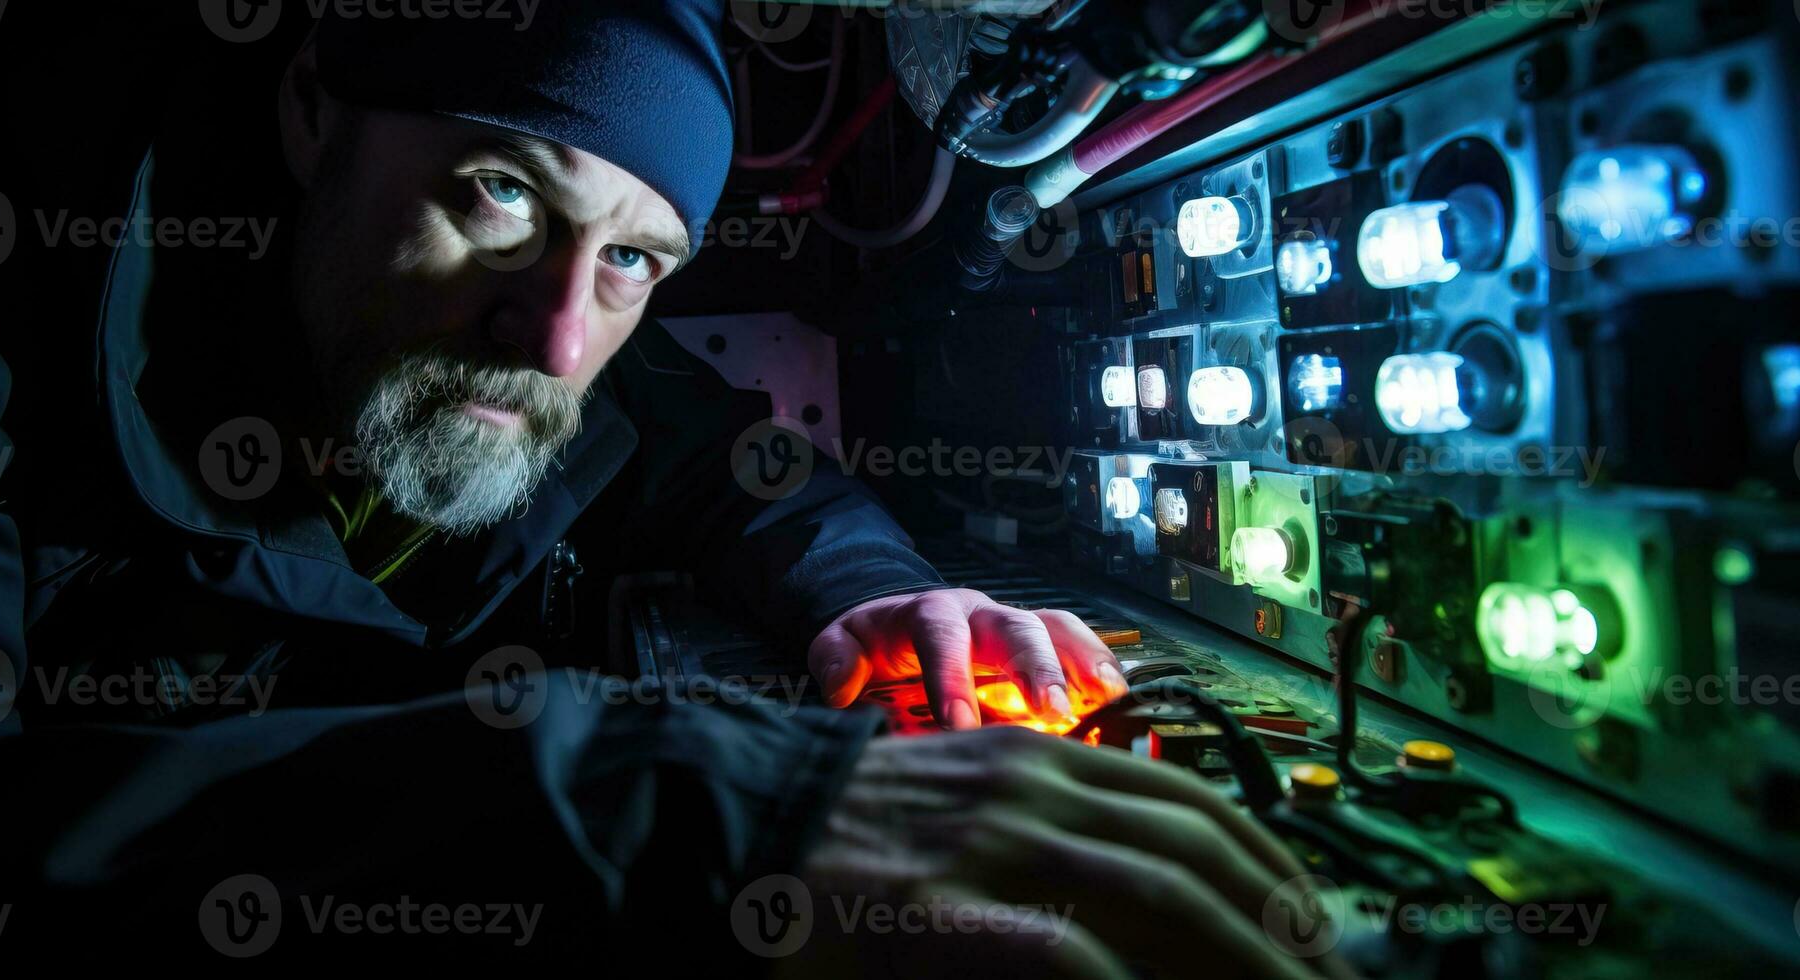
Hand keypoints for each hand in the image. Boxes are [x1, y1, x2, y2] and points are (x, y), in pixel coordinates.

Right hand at [794, 728, 1338, 978]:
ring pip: (1162, 893)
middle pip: (1199, 848)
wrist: (724, 827)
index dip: (1271, 864)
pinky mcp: (944, 911)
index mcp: (1037, 756)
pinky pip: (1067, 953)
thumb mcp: (957, 811)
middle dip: (1283, 927)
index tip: (1314, 925)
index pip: (1191, 800)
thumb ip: (1042, 839)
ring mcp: (990, 842)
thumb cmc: (839, 839)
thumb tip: (1127, 912)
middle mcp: (1030, 784)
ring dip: (1245, 963)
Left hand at [809, 588, 1130, 729]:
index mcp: (930, 611)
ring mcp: (1018, 627)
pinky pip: (1079, 651)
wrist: (901, 623)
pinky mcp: (1043, 648)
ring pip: (1058, 630)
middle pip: (1016, 627)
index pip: (942, 637)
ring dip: (1086, 664)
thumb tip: (841, 688)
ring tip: (1110, 700)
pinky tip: (1124, 706)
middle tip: (1053, 712)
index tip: (960, 726)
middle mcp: (982, 612)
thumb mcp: (842, 642)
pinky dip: (1102, 674)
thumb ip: (836, 659)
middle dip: (1037, 668)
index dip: (953, 677)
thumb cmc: (875, 642)